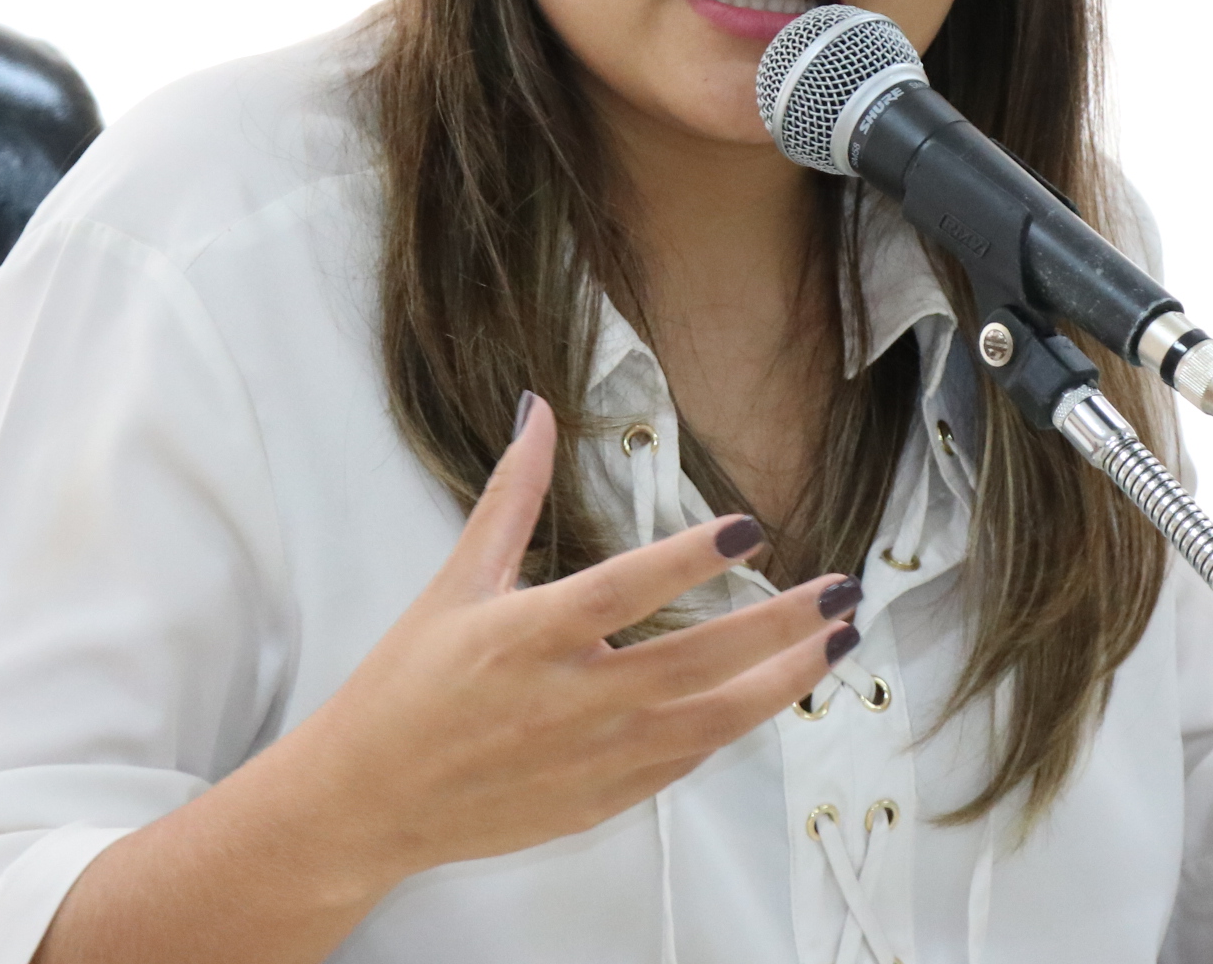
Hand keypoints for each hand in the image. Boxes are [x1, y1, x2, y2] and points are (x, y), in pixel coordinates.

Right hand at [38, 395, 857, 963]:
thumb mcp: (455, 583)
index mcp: (527, 637)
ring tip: (837, 641)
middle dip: (782, 624)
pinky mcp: (602, 799)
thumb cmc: (406, 687)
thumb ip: (510, 496)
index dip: (689, 558)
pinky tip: (774, 692)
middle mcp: (570, 701)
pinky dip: (736, 724)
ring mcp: (593, 759)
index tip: (749, 525)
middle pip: (697, 660)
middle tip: (843, 590)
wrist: (368, 802)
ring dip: (784, 679)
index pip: (624, 589)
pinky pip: (687, 759)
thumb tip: (537, 409)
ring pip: (713, 719)